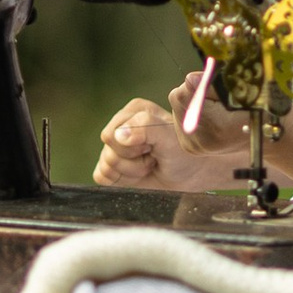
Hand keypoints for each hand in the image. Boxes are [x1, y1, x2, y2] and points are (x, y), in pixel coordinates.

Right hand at [95, 81, 240, 191]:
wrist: (192, 174)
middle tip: (153, 158)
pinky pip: (101, 177)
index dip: (133, 148)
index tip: (154, 148)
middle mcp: (121, 126)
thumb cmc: (183, 153)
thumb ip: (146, 128)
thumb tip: (119, 135)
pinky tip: (139, 175)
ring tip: (150, 166)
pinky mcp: (113, 166)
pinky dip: (122, 182)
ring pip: (106, 167)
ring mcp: (115, 146)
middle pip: (108, 153)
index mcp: (133, 111)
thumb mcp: (169, 138)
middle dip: (133, 162)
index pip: (112, 135)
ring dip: (132, 173)